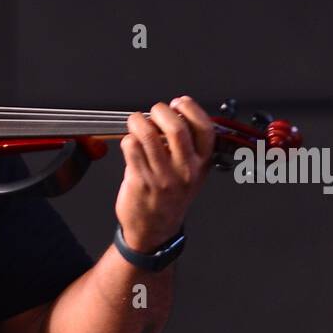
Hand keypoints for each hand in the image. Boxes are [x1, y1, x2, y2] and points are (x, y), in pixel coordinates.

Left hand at [115, 95, 215, 251]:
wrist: (154, 230)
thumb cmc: (170, 198)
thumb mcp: (192, 174)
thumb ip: (188, 147)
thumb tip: (173, 115)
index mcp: (201, 164)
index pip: (204, 127)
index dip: (190, 108)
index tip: (178, 103)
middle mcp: (184, 170)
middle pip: (175, 127)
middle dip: (160, 111)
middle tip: (153, 112)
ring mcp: (162, 176)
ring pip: (147, 135)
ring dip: (138, 121)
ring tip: (136, 122)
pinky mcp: (140, 180)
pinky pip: (131, 148)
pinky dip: (128, 139)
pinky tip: (130, 143)